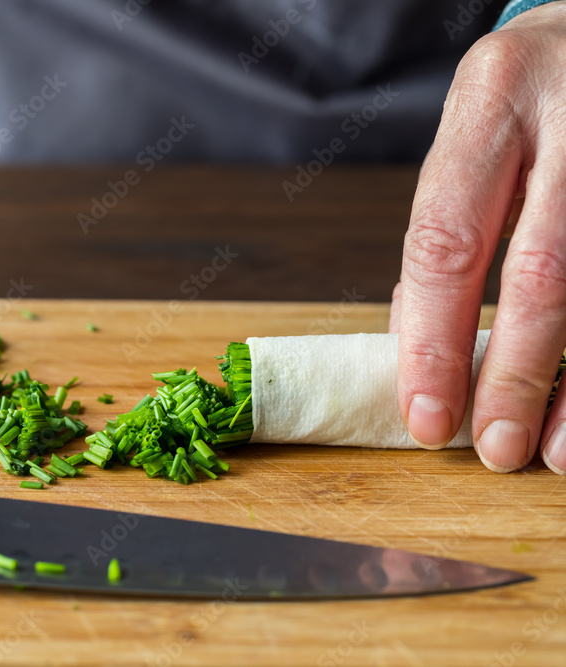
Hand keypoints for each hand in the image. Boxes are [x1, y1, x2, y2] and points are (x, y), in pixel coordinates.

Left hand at [390, 3, 565, 473]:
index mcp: (492, 99)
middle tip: (493, 447)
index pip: (446, 240)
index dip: (430, 339)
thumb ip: (450, 228)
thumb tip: (415, 341)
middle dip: (514, 374)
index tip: (424, 414)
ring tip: (554, 448)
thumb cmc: (535, 96)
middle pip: (540, 272)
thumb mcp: (478, 134)